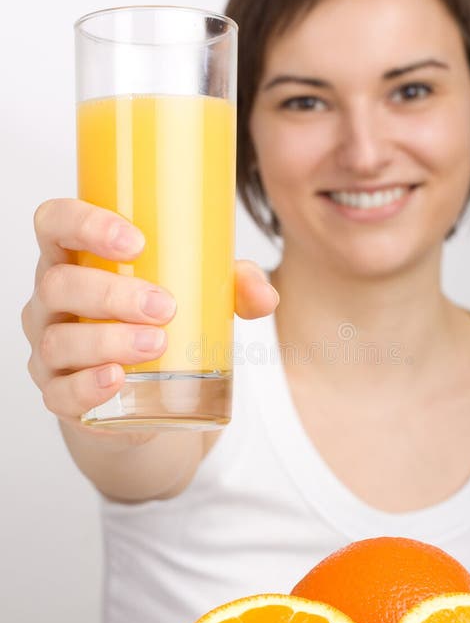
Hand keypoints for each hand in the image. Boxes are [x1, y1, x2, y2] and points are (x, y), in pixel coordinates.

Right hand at [22, 198, 278, 424]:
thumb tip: (264, 295)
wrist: (145, 399)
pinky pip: (61, 392)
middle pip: (58, 284)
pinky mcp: (60, 396)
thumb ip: (235, 286)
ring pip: (60, 339)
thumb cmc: (162, 325)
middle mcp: (53, 302)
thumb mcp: (201, 296)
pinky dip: (89, 385)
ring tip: (156, 343)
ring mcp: (51, 351)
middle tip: (164, 306)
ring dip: (108, 339)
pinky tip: (117, 379)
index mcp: (76, 259)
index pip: (55, 224)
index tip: (135, 240)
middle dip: (110, 292)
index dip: (84, 223)